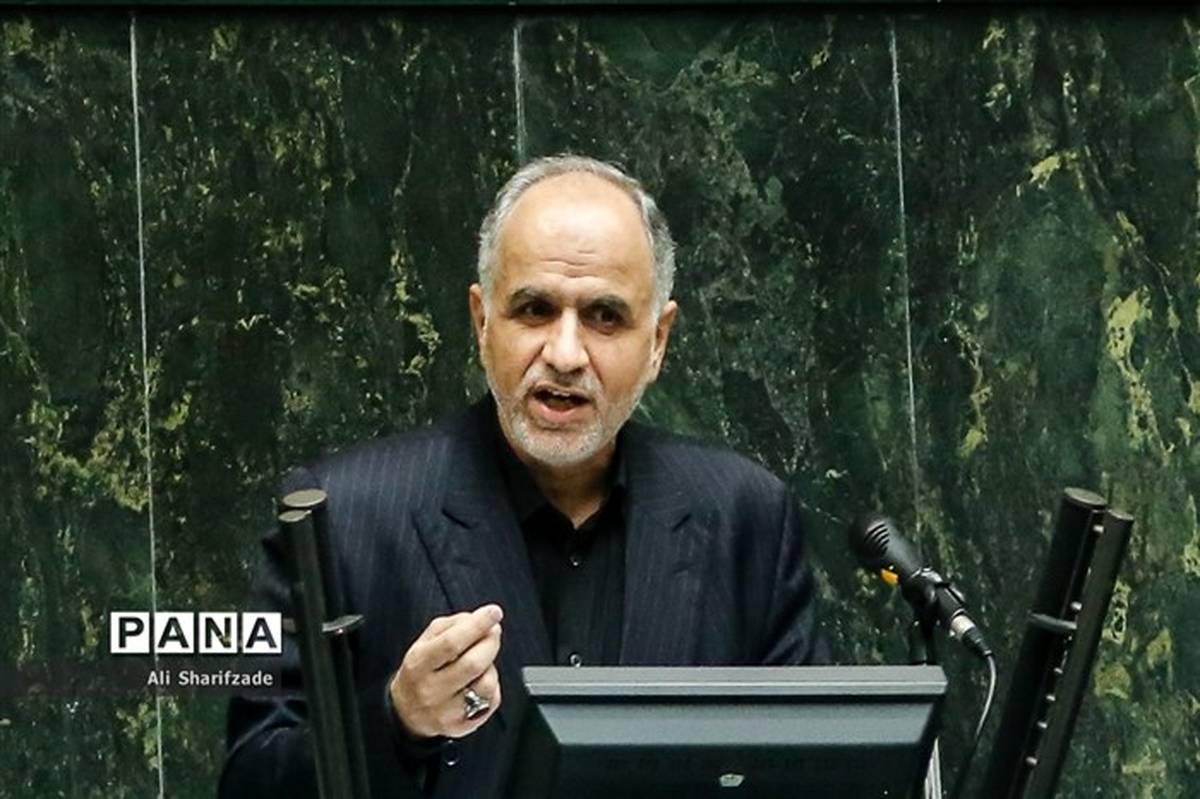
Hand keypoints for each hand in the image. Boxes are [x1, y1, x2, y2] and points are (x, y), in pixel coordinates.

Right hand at [389, 604, 503, 739]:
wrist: (406, 712)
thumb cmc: (420, 671)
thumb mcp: (425, 641)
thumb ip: (451, 625)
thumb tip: (478, 619)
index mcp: (419, 664)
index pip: (451, 643)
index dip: (476, 625)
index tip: (493, 612)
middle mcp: (431, 690)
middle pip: (473, 663)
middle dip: (490, 642)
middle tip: (494, 631)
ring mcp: (447, 711)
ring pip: (485, 683)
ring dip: (491, 665)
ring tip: (482, 660)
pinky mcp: (463, 726)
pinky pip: (491, 700)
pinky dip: (492, 684)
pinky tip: (479, 680)